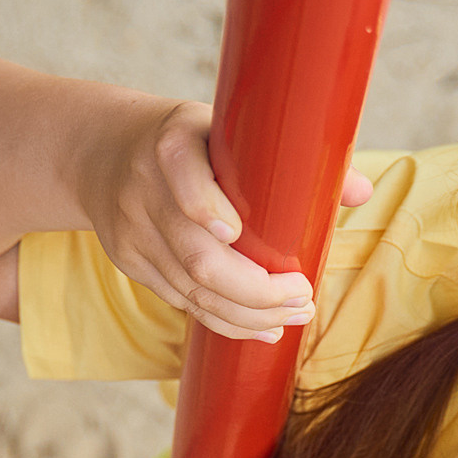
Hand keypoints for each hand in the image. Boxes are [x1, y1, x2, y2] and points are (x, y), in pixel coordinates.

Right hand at [74, 98, 374, 341]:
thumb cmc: (191, 140)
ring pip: (191, 290)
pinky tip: (260, 327)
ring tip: (292, 318)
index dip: (205, 206)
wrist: (99, 152)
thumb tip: (358, 191)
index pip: (182, 175)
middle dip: (257, 291)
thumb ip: (292, 158)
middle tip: (304, 299)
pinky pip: (179, 302)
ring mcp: (132, 231)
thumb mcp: (227, 129)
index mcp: (171, 143)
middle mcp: (144, 189)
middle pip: (197, 256)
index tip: (237, 232)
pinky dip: (223, 320)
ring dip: (247, 315)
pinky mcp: (129, 262)